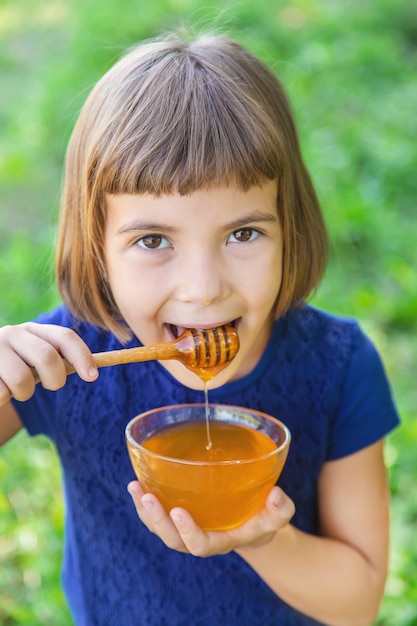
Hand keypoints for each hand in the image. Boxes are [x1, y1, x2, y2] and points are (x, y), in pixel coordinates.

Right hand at [0, 322, 97, 404]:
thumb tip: (93, 371)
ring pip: (23, 380)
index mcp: (33, 330)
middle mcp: (12, 334)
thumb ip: (58, 362)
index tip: (93, 377)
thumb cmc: (13, 372)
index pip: (64, 337)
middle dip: (56, 379)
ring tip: (16, 390)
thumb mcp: (34, 362)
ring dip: (25, 394)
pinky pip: (2, 393)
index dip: (82, 356)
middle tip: (52, 386)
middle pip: (47, 357)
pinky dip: (3, 400)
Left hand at [127, 480, 294, 556]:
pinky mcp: (177, 513)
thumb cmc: (263, 517)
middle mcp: (198, 537)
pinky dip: (144, 501)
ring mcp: (185, 527)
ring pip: (158, 527)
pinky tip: (138, 481)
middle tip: (147, 496)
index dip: (188, 532)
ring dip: (144, 509)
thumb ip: (280, 509)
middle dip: (158, 520)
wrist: (251, 520)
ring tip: (134, 486)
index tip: (179, 511)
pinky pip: (156, 514)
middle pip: (172, 539)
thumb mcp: (277, 515)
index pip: (200, 545)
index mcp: (220, 540)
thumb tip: (276, 494)